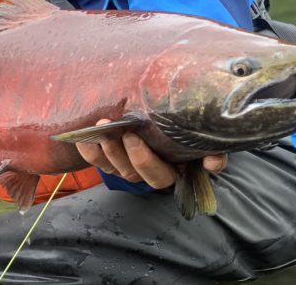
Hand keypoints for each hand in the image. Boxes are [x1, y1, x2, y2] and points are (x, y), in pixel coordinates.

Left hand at [76, 119, 227, 188]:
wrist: (172, 118)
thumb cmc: (189, 130)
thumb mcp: (205, 142)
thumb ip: (214, 152)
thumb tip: (213, 163)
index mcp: (171, 171)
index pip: (157, 176)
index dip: (144, 161)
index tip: (133, 138)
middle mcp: (146, 173)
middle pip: (130, 172)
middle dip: (119, 152)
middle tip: (114, 130)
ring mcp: (126, 166)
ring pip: (111, 166)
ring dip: (101, 149)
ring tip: (97, 127)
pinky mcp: (111, 158)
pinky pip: (96, 159)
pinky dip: (87, 150)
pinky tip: (81, 136)